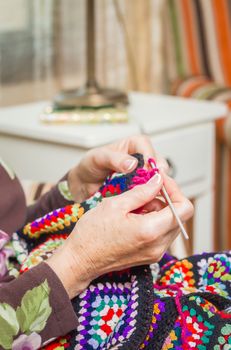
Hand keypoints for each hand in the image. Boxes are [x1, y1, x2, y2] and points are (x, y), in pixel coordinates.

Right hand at [47, 172, 192, 298]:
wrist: (80, 260)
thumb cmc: (92, 233)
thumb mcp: (116, 204)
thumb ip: (142, 191)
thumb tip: (158, 180)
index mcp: (151, 231)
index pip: (184, 208)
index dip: (175, 190)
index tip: (160, 181)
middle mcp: (158, 245)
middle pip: (179, 216)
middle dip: (166, 199)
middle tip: (145, 190)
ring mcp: (155, 253)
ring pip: (171, 224)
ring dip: (159, 210)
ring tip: (135, 206)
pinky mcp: (150, 256)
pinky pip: (161, 234)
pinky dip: (153, 221)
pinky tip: (135, 217)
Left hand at [67, 135, 167, 201]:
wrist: (83, 184)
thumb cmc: (90, 166)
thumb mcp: (98, 158)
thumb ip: (114, 159)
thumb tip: (132, 164)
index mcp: (132, 145)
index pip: (145, 146)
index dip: (149, 157)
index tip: (147, 170)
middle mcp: (140, 158)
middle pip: (157, 162)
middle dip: (157, 173)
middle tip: (153, 184)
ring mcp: (142, 174)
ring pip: (157, 178)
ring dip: (156, 186)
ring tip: (150, 194)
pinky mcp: (141, 188)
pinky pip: (151, 191)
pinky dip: (150, 196)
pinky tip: (146, 200)